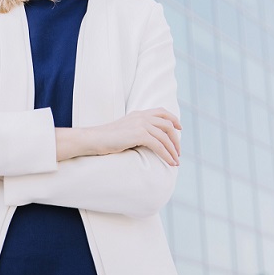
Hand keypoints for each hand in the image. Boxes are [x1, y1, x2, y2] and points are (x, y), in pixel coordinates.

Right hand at [57, 109, 181, 165]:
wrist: (93, 139)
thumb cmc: (106, 139)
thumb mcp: (124, 130)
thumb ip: (136, 130)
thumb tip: (147, 140)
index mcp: (138, 113)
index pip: (161, 112)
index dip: (173, 119)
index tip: (179, 128)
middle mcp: (141, 116)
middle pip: (167, 124)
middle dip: (176, 139)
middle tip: (178, 151)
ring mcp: (140, 124)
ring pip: (165, 136)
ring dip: (173, 150)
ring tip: (176, 161)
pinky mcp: (139, 134)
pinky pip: (159, 145)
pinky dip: (167, 154)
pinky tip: (170, 162)